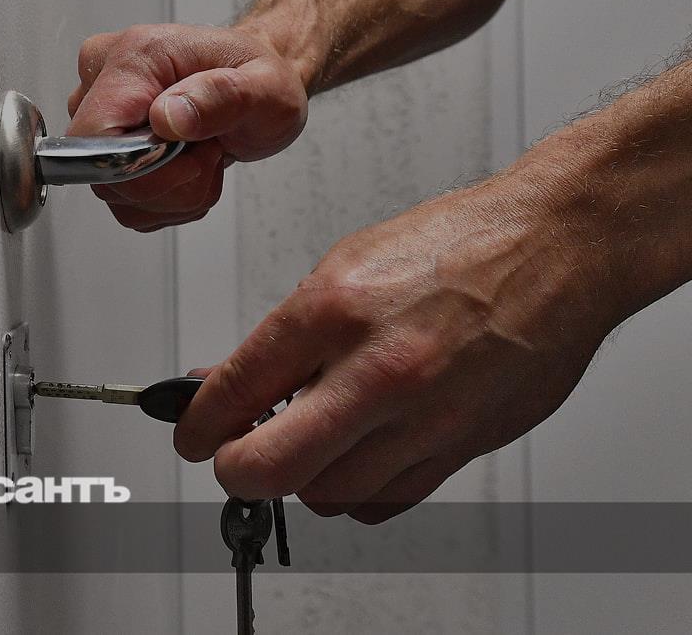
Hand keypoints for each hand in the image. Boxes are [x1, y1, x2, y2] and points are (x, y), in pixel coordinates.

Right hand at [67, 24, 309, 231]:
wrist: (257, 88)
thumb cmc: (260, 79)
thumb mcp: (266, 87)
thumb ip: (222, 96)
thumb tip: (167, 117)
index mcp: (134, 56)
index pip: (95, 135)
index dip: (141, 168)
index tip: (193, 161)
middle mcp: (103, 80)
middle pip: (104, 169)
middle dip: (167, 183)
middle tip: (209, 152)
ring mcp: (100, 114)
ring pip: (115, 192)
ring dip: (170, 195)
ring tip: (202, 157)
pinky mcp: (106, 145)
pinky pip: (124, 200)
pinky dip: (163, 200)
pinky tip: (188, 171)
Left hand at [174, 175, 619, 522]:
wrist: (556, 248)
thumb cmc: (458, 247)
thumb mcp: (345, 266)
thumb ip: (286, 336)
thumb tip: (233, 383)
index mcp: (333, 311)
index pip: (232, 394)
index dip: (196, 426)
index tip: (193, 435)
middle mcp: (377, 371)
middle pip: (267, 469)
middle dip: (235, 470)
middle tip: (234, 456)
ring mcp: (423, 418)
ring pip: (325, 496)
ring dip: (302, 478)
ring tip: (308, 443)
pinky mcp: (460, 448)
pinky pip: (384, 503)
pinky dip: (357, 490)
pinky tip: (359, 454)